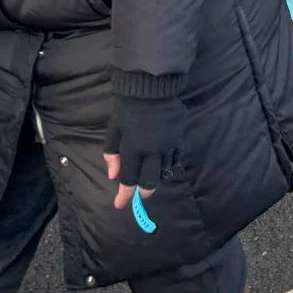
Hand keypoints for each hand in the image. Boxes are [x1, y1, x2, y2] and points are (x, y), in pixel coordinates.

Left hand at [104, 92, 186, 209]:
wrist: (151, 87)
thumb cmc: (128, 108)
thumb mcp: (114, 130)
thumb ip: (112, 154)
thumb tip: (113, 176)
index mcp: (133, 149)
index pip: (129, 179)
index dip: (124, 195)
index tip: (119, 205)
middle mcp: (152, 151)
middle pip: (150, 182)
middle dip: (143, 193)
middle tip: (139, 194)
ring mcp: (168, 144)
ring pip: (164, 172)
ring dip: (156, 178)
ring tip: (150, 176)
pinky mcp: (179, 137)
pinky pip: (176, 158)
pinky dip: (169, 165)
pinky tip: (163, 164)